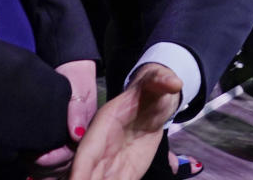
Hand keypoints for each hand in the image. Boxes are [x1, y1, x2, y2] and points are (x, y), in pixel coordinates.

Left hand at [32, 60, 97, 174]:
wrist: (69, 66)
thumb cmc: (76, 76)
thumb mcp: (79, 88)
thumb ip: (77, 110)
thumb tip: (76, 134)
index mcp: (86, 130)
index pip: (71, 155)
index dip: (53, 160)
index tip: (37, 157)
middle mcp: (77, 139)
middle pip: (63, 165)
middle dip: (45, 167)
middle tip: (27, 158)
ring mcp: (67, 140)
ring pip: (55, 167)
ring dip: (40, 167)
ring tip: (25, 159)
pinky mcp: (56, 138)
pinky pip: (48, 159)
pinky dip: (36, 164)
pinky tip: (26, 161)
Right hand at [69, 64, 181, 179]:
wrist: (155, 100)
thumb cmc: (153, 89)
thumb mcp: (158, 82)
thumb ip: (161, 81)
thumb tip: (173, 82)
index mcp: (104, 124)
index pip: (88, 151)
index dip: (79, 169)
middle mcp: (102, 147)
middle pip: (86, 174)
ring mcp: (111, 162)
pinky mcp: (125, 172)